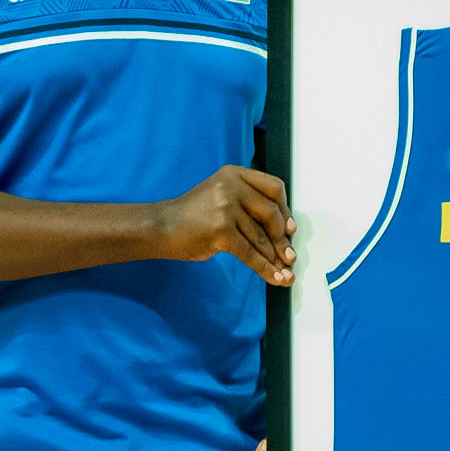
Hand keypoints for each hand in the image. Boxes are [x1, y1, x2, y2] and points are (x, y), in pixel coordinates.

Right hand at [153, 165, 293, 282]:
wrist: (160, 227)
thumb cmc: (191, 216)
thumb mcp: (221, 196)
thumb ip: (247, 204)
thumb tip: (282, 231)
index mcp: (234, 174)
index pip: (273, 188)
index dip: (285, 210)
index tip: (289, 228)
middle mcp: (231, 186)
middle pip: (271, 213)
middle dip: (282, 239)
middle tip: (289, 256)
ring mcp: (225, 207)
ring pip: (261, 237)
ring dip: (275, 259)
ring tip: (284, 273)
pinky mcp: (220, 230)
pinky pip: (249, 253)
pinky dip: (264, 268)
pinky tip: (273, 276)